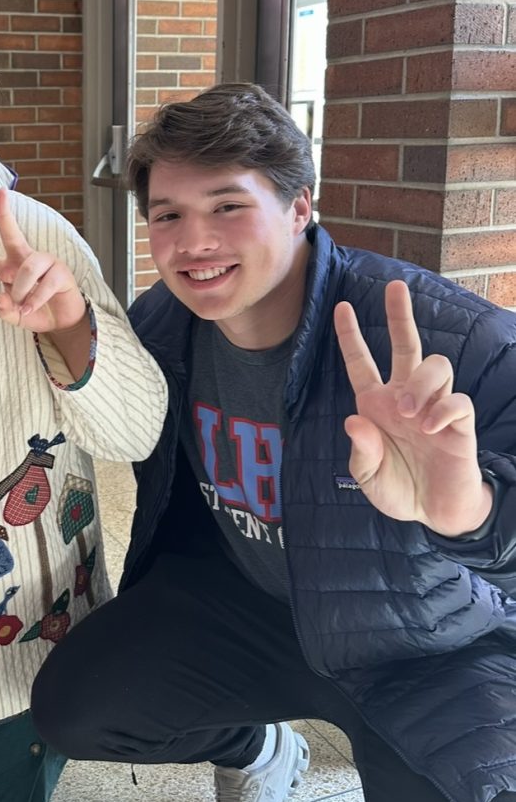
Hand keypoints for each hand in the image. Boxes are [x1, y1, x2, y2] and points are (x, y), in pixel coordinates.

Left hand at [0, 188, 86, 334]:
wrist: (64, 322)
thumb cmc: (36, 312)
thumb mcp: (14, 316)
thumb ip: (3, 311)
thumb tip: (1, 297)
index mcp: (9, 268)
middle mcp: (25, 260)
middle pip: (11, 233)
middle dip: (3, 213)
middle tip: (0, 192)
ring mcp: (45, 263)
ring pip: (26, 270)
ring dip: (21, 292)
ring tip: (24, 306)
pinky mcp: (61, 272)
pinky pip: (43, 285)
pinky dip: (34, 301)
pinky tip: (31, 309)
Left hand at [334, 280, 491, 536]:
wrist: (435, 513)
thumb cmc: (399, 488)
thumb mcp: (368, 475)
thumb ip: (361, 450)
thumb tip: (355, 420)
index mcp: (376, 404)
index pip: (361, 363)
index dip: (351, 336)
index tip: (340, 306)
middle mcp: (405, 397)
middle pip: (406, 344)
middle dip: (399, 314)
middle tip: (394, 288)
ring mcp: (434, 406)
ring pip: (436, 365)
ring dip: (420, 383)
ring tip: (408, 413)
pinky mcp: (460, 424)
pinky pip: (458, 400)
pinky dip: (442, 410)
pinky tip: (430, 428)